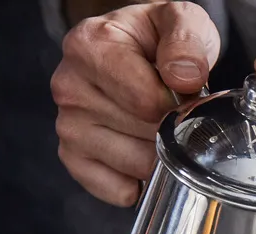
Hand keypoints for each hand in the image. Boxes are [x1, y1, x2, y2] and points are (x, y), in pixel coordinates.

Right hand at [51, 2, 221, 206]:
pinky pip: (117, 189)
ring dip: (160, 155)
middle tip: (172, 111)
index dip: (178, 105)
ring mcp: (68, 125)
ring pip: (136, 165)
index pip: (146, 101)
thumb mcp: (180, 21)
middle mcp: (68, 86)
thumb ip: (187, 41)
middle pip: (144, 135)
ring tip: (157, 127)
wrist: (137, 51)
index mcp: (89, 46)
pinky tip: (145, 153)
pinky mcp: (73, 157)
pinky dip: (141, 181)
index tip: (183, 93)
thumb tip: (182, 77)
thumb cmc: (157, 39)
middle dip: (171, 129)